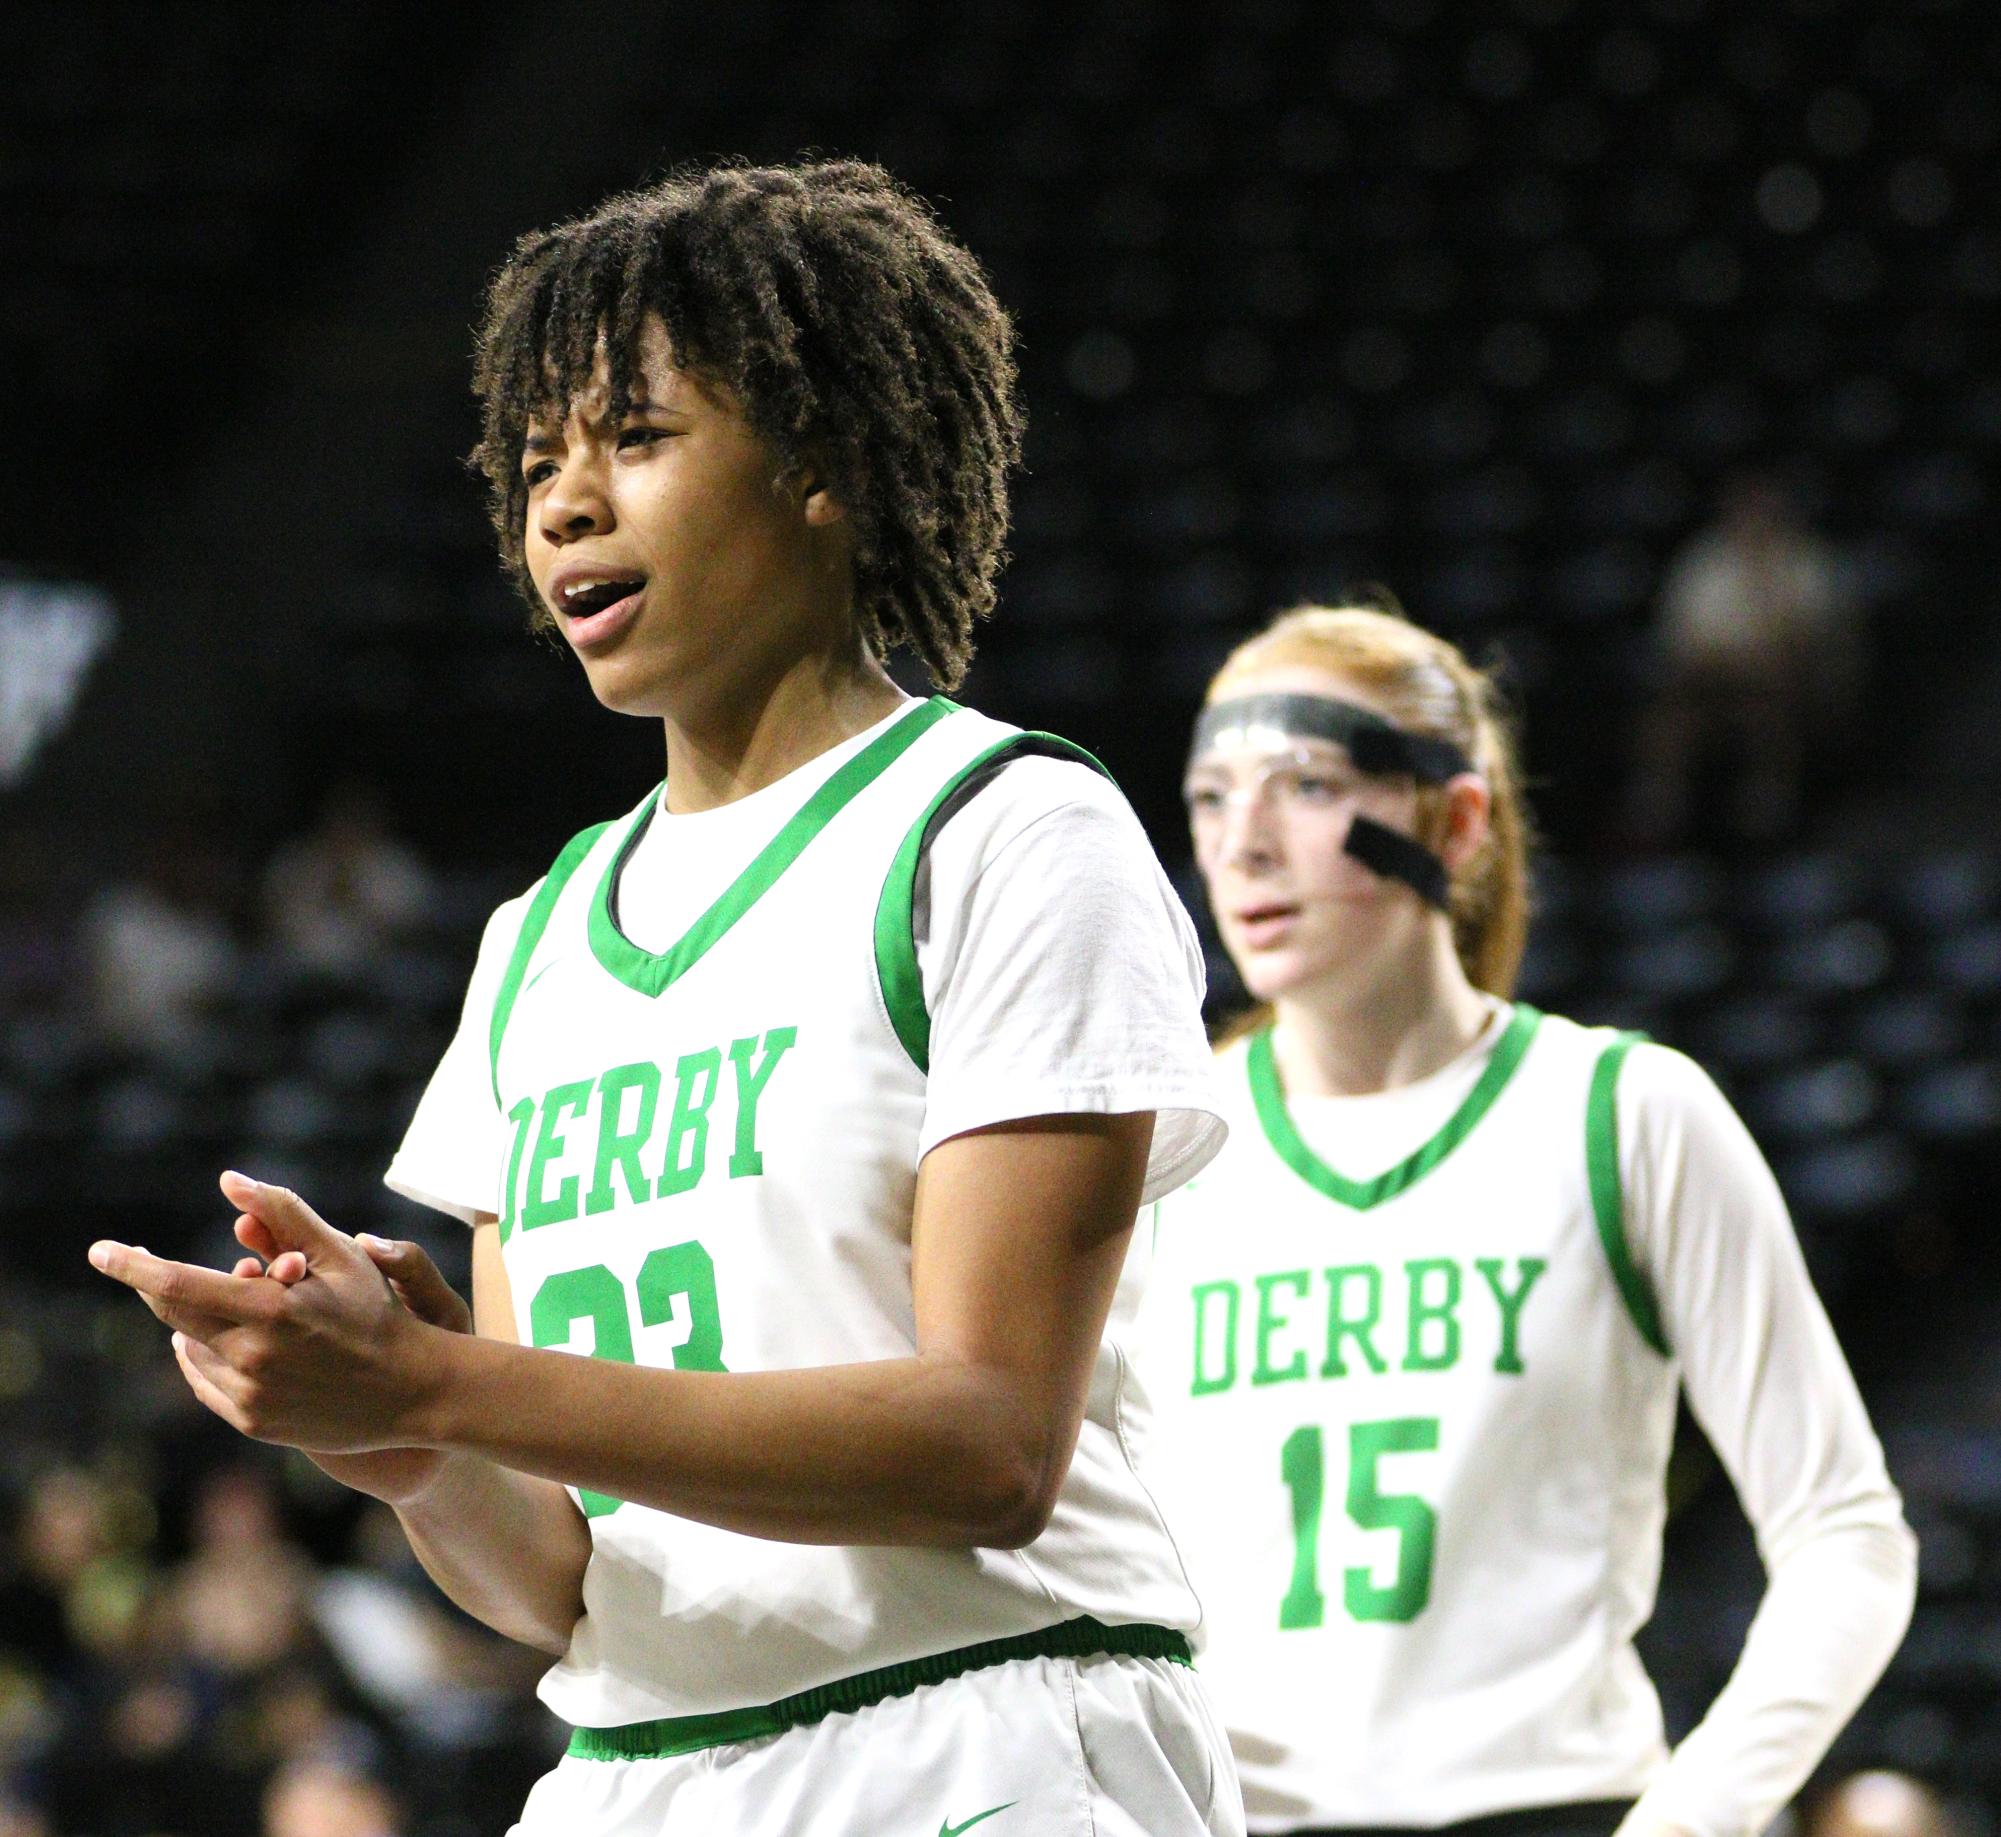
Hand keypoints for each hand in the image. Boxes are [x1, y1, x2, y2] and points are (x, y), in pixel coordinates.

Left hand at [88, 1172, 460, 1480]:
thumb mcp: (340, 1253)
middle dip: (162, 1287)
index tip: (100, 1251)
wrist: (411, 1390)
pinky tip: (232, 1342)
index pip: (176, 1285)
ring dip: (196, 1322)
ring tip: (239, 1307)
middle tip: (157, 1269)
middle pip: (174, 1316)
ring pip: (189, 1349)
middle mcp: (251, 1357)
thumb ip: (282, 1213)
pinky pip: (205, 1382)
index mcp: (270, 1310)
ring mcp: (249, 1396)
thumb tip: (230, 1180)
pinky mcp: (251, 1423)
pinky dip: (205, 1356)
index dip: (133, 1266)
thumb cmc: (378, 1310)